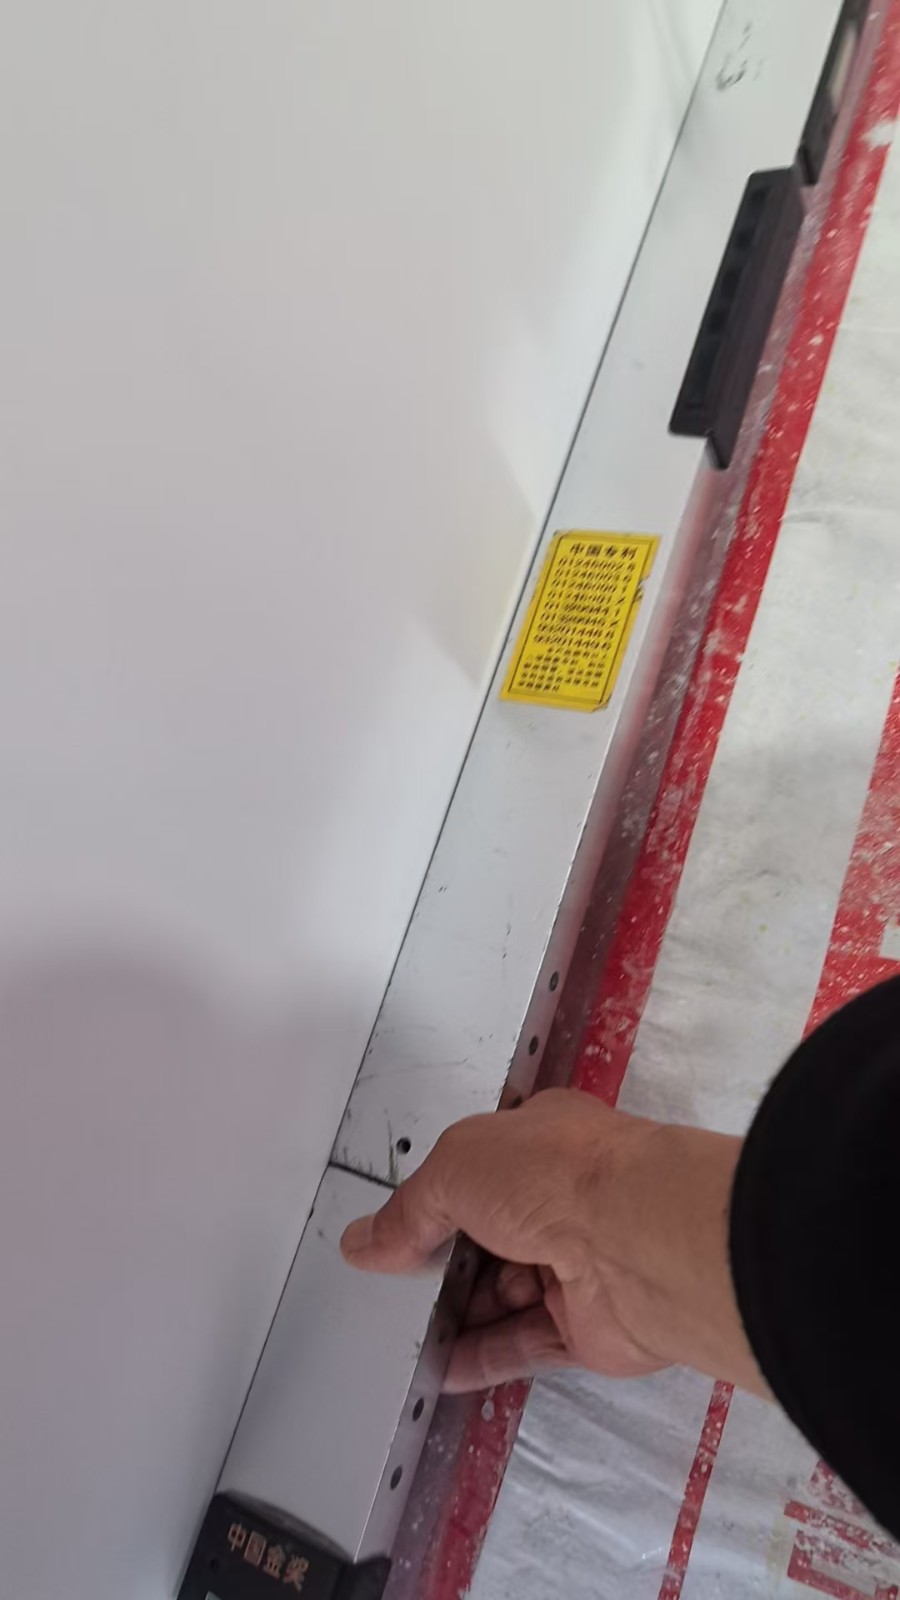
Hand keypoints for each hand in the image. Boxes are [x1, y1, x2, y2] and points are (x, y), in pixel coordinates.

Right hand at [341, 1089, 764, 1394]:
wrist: (640, 1241)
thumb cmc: (562, 1176)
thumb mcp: (457, 1166)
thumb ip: (410, 1209)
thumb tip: (367, 1241)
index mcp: (542, 1139)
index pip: (483, 1166)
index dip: (442, 1193)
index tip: (398, 1224)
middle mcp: (565, 1197)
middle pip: (493, 1234)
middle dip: (447, 1259)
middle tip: (395, 1284)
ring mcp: (580, 1262)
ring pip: (508, 1294)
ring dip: (461, 1314)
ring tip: (406, 1331)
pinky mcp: (589, 1327)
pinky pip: (526, 1345)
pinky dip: (483, 1357)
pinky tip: (442, 1367)